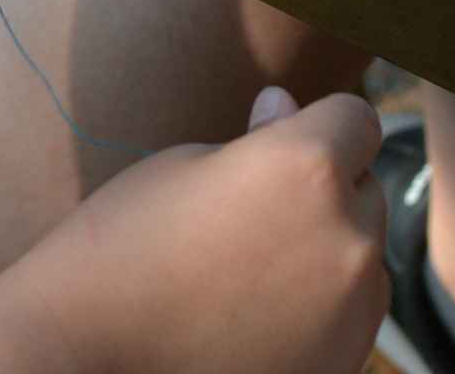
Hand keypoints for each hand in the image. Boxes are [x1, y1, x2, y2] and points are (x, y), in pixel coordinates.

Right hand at [0, 88, 389, 373]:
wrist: (86, 355)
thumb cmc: (120, 247)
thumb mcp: (180, 167)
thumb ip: (255, 138)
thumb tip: (288, 107)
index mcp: (306, 166)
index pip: (357, 118)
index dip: (320, 123)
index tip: (284, 139)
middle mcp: (347, 236)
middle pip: (367, 189)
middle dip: (327, 190)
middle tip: (251, 213)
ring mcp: (352, 310)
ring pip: (366, 255)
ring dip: (329, 250)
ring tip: (248, 271)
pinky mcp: (343, 362)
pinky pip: (354, 315)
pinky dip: (323, 307)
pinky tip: (255, 314)